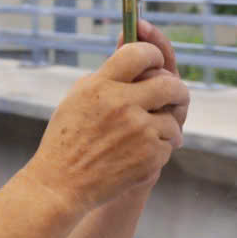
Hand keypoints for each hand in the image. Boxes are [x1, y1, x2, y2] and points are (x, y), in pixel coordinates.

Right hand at [19, 37, 190, 216]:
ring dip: (165, 127)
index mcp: (100, 85)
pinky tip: (138, 155)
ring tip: (147, 136)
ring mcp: (138, 130)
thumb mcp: (77, 98)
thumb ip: (106, 77)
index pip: (139, 53)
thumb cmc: (67, 140)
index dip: (153, 54)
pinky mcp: (149, 156)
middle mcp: (121, 104)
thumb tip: (138, 60)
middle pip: (169, 83)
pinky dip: (158, 150)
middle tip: (176, 95)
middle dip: (177, 90)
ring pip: (172, 119)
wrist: (60, 185)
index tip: (156, 62)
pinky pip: (168, 144)